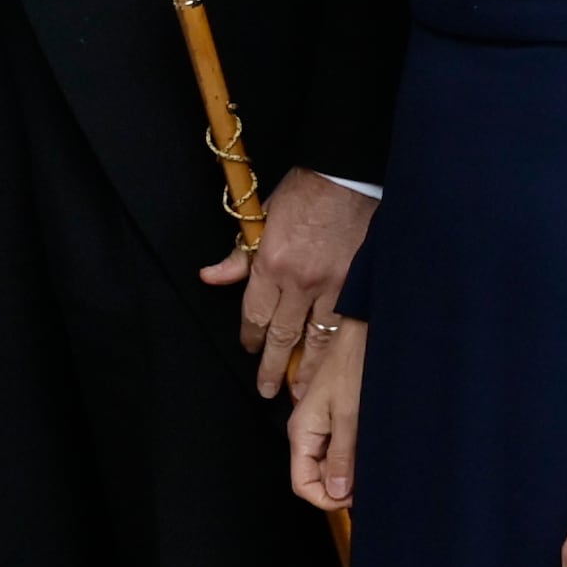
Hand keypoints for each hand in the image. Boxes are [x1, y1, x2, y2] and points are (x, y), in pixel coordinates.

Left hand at [200, 168, 374, 395]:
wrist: (347, 175)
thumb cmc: (304, 191)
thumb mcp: (262, 217)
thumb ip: (239, 255)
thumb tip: (210, 277)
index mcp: (270, 263)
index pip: (254, 315)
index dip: (250, 337)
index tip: (250, 349)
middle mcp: (299, 281)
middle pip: (282, 335)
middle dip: (273, 367)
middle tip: (268, 390)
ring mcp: (331, 286)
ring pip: (316, 339)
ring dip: (306, 369)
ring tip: (300, 391)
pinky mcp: (356, 285)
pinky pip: (344, 326)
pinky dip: (336, 349)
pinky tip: (334, 367)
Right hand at [287, 311, 366, 511]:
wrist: (365, 334)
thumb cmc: (354, 364)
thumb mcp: (350, 415)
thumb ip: (343, 456)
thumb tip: (337, 493)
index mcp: (302, 432)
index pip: (302, 484)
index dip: (326, 498)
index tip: (354, 499)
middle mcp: (308, 432)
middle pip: (317, 477)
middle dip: (343, 485)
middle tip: (371, 480)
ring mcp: (322, 426)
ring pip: (332, 465)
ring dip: (352, 470)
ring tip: (374, 462)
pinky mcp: (337, 419)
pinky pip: (342, 449)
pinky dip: (357, 455)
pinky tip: (373, 450)